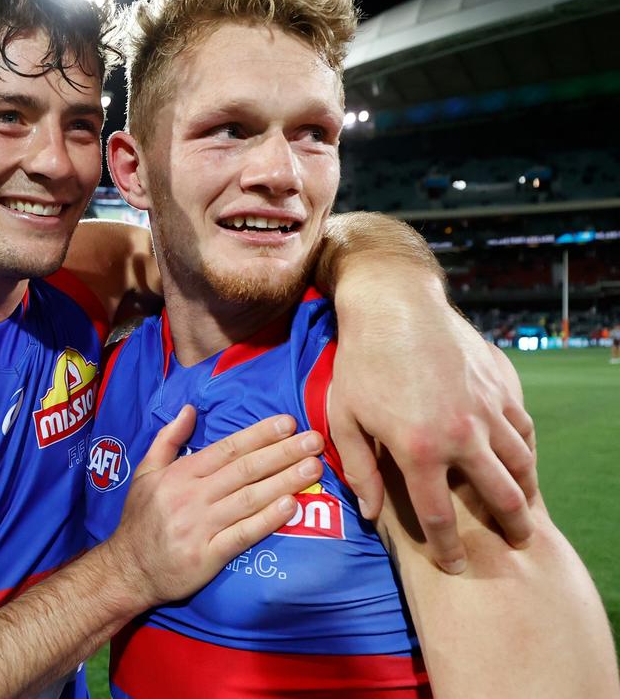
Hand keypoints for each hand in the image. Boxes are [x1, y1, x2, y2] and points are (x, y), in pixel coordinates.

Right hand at [105, 407, 323, 608]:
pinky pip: (243, 534)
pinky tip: (291, 505)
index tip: (288, 422)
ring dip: (284, 481)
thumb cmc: (139, 519)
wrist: (127, 570)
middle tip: (314, 440)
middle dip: (283, 453)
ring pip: (249, 499)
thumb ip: (168, 439)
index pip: (227, 448)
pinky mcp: (207, 556)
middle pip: (244, 470)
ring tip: (313, 468)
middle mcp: (191, 497)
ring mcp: (200, 527)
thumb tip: (189, 409)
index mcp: (180, 474)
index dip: (259, 434)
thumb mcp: (146, 472)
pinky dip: (268, 519)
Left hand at [329, 288, 537, 573]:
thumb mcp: (345, 418)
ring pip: (521, 462)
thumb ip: (360, 469)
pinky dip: (525, 448)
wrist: (395, 305)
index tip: (454, 565)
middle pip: (500, 497)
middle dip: (512, 527)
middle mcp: (462, 435)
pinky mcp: (500, 386)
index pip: (439, 517)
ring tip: (523, 506)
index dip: (448, 548)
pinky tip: (520, 457)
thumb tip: (371, 513)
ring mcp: (487, 409)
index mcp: (420, 450)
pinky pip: (522, 426)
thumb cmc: (361, 362)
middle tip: (517, 543)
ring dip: (525, 490)